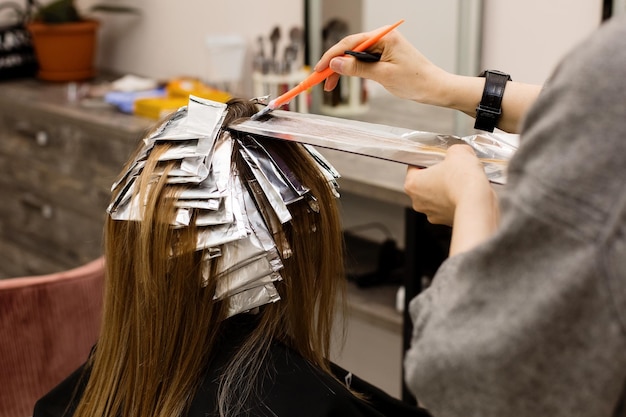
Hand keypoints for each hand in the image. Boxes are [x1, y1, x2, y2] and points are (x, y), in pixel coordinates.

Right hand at [314, 29, 450, 104]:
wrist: (433, 87)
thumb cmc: (415, 80)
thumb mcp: (383, 75)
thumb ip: (357, 69)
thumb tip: (336, 64)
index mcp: (384, 37)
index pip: (349, 44)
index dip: (331, 57)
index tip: (318, 69)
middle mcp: (382, 38)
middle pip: (349, 49)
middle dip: (333, 65)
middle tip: (321, 80)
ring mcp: (383, 47)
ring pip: (354, 56)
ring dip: (341, 70)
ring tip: (330, 85)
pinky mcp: (384, 56)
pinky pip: (362, 61)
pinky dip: (352, 71)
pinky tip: (343, 79)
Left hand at [404, 145, 498, 254]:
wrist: (477, 203)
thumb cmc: (463, 180)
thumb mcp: (458, 152)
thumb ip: (453, 151)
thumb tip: (457, 153)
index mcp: (412, 184)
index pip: (414, 167)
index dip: (427, 161)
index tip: (438, 159)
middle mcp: (418, 202)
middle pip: (424, 184)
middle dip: (437, 177)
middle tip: (452, 170)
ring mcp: (432, 214)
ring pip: (436, 197)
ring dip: (446, 190)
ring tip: (461, 183)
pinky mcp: (446, 221)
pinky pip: (448, 208)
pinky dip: (455, 202)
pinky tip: (465, 194)